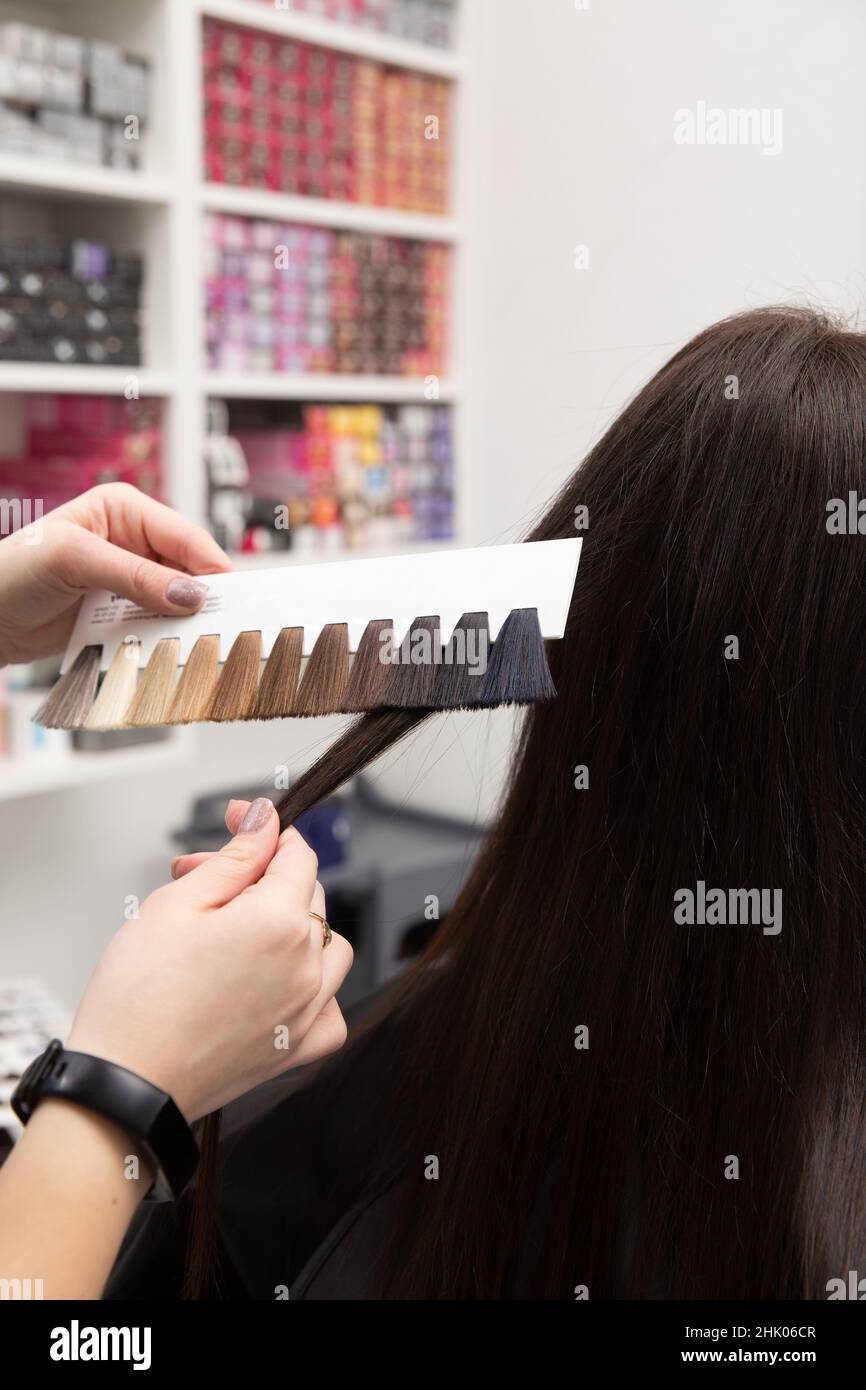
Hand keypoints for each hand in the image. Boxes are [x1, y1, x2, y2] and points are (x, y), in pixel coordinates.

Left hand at [0, 482, 232, 666]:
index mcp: (124, 510)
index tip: (232, 596)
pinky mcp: (120, 612)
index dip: (211, 565)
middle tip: (221, 623)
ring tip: (197, 640)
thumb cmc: (12, 574)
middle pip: (187, 569)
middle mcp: (132, 542)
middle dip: (201, 596)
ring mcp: (128, 579)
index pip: (184, 535)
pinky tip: (168, 648)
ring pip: (175, 601)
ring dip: (183, 621)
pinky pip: (156, 624)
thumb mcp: (75, 561)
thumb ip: (135, 576)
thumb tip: (188, 594)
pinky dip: (163, 638)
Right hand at [66, 799, 351, 1120]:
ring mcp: (307, 1011)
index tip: (238, 821)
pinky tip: (275, 980)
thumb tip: (265, 821)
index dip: (264, 829)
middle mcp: (307, 966)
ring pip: (328, 946)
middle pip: (307, 895)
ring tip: (237, 928)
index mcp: (281, 922)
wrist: (123, 1085)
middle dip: (259, 876)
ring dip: (294, 925)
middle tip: (200, 879)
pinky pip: (330, 1007)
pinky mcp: (296, 1050)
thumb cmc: (137, 998)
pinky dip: (314, 987)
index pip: (297, 855)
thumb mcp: (176, 903)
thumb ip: (234, 858)